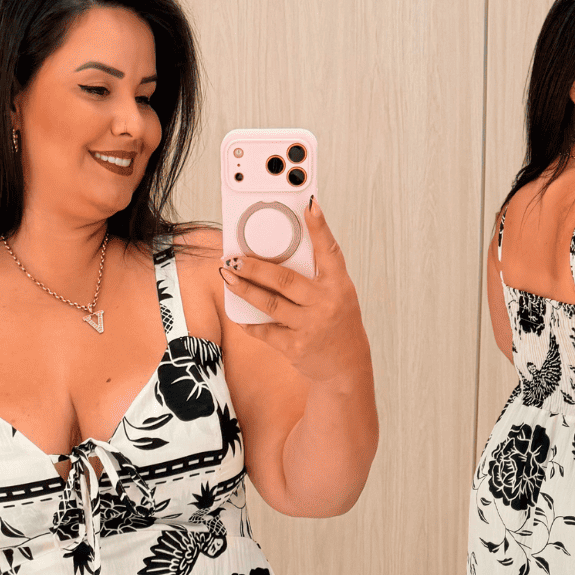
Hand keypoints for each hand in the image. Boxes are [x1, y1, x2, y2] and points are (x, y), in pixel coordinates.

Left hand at [218, 197, 371, 384]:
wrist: (346, 368)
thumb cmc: (339, 325)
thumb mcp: (339, 296)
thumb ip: (316, 277)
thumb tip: (279, 254)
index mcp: (339, 286)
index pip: (330, 251)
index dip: (320, 228)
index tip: (310, 206)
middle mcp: (326, 304)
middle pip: (284, 279)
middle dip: (254, 267)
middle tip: (233, 257)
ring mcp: (310, 326)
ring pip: (269, 303)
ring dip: (244, 289)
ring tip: (228, 276)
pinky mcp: (295, 347)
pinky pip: (265, 330)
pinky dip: (249, 321)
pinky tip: (238, 313)